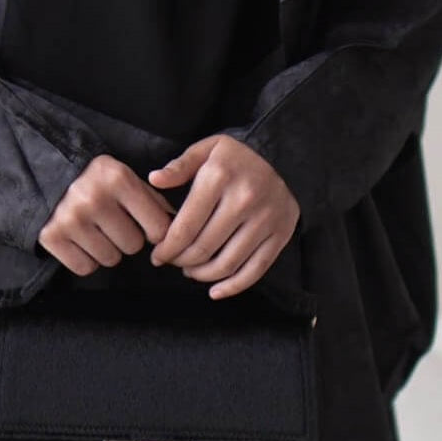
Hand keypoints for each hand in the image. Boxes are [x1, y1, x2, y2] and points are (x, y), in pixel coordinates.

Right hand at [36, 153, 176, 273]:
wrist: (45, 174)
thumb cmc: (95, 180)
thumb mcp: (124, 177)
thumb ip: (152, 200)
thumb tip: (178, 230)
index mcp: (117, 178)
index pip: (158, 228)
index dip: (155, 232)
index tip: (147, 228)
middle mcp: (93, 197)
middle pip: (133, 246)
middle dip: (126, 238)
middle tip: (111, 223)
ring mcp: (70, 218)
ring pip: (110, 259)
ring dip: (106, 250)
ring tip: (94, 230)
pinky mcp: (51, 236)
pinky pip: (85, 268)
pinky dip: (85, 259)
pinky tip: (79, 240)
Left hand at [147, 135, 300, 298]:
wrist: (287, 156)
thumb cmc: (238, 155)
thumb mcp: (208, 148)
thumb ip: (180, 166)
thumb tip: (154, 180)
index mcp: (219, 178)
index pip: (185, 228)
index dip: (167, 249)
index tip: (157, 256)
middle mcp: (244, 200)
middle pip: (203, 249)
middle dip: (181, 262)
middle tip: (173, 262)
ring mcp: (265, 220)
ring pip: (227, 264)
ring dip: (203, 275)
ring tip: (191, 272)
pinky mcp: (281, 234)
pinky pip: (255, 270)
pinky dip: (233, 287)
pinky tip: (215, 291)